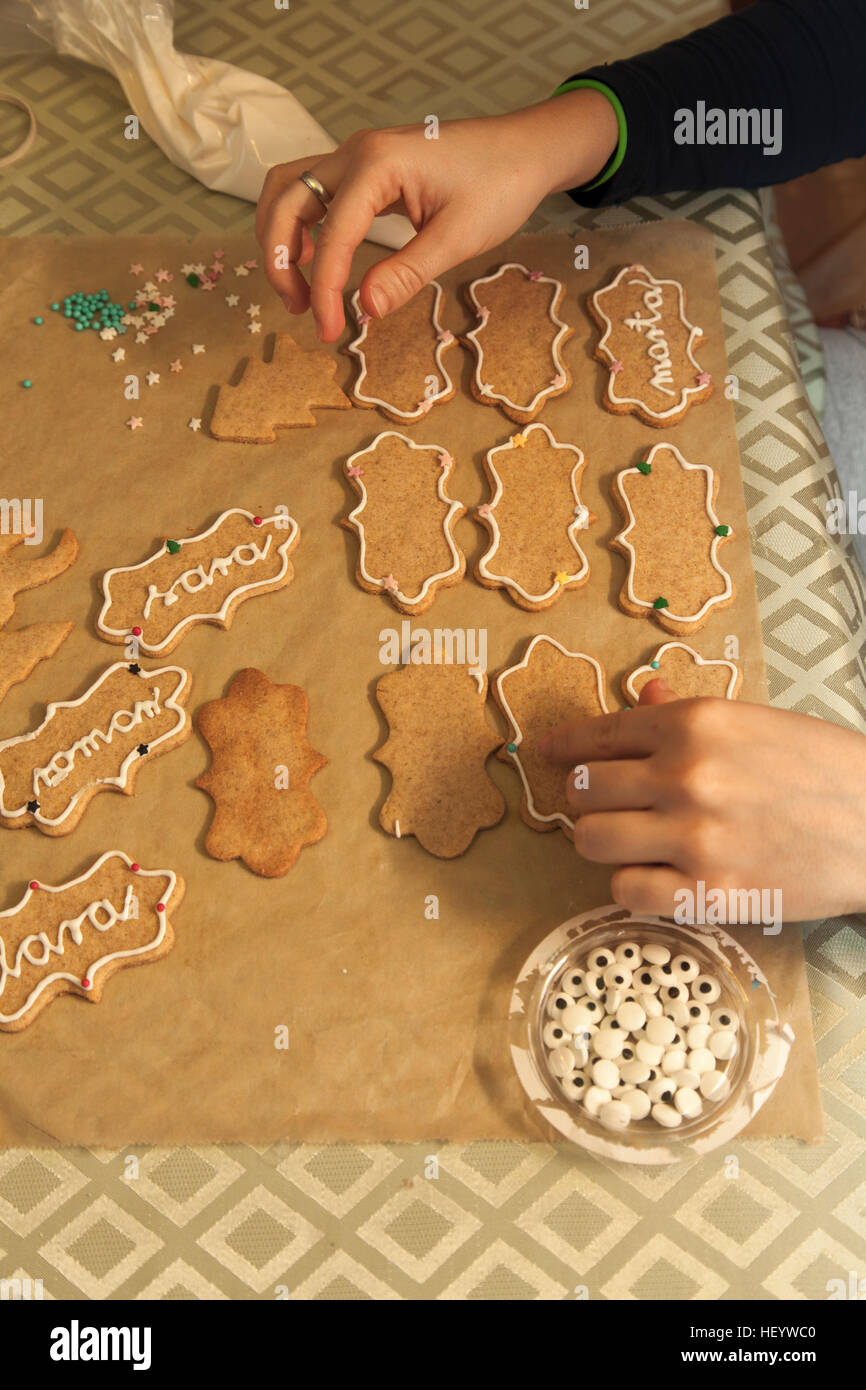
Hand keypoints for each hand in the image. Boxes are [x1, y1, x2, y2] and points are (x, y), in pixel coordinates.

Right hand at [255, 89, 617, 340]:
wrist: (526, 149)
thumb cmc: (500, 184)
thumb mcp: (458, 237)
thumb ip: (408, 273)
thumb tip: (365, 308)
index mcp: (377, 164)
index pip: (332, 235)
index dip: (324, 289)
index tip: (329, 330)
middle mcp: (356, 152)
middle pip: (286, 199)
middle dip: (278, 257)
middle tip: (298, 309)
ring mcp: (358, 156)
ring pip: (291, 190)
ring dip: (281, 236)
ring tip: (298, 289)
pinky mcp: (366, 168)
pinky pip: (313, 192)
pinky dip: (301, 224)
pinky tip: (314, 260)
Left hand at [539, 679, 865, 922]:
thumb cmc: (823, 769)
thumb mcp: (756, 722)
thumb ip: (688, 712)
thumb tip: (643, 694)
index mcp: (695, 722)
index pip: (598, 734)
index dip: (564, 747)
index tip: (548, 754)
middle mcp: (685, 774)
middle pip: (583, 789)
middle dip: (588, 797)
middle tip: (609, 805)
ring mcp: (694, 835)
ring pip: (592, 840)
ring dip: (604, 841)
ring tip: (630, 842)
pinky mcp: (709, 891)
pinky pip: (626, 890)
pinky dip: (632, 885)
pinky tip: (656, 876)